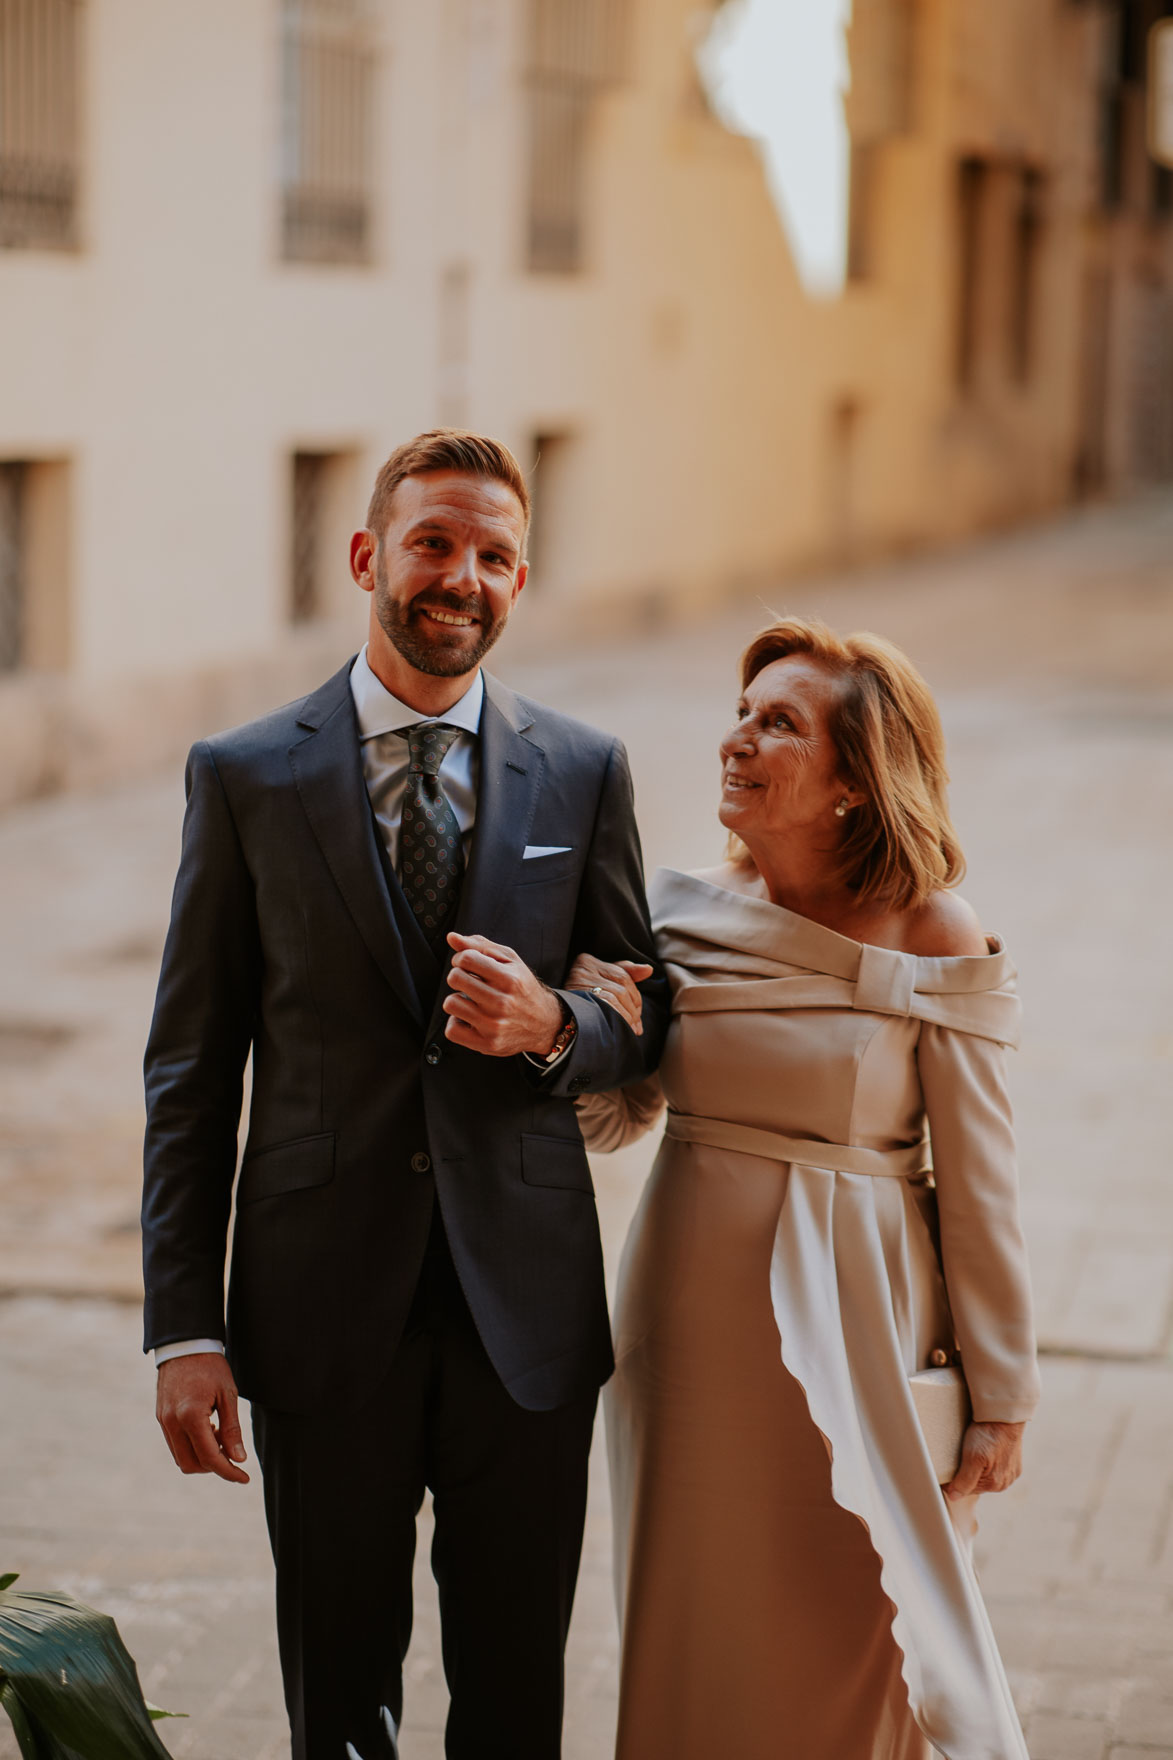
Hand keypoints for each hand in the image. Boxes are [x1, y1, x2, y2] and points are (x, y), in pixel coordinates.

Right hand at [156, 1353, 249, 1484]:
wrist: (185, 1344)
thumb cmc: (211, 1366)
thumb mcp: (229, 1394)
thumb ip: (232, 1429)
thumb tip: (238, 1459)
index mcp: (190, 1416)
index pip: (210, 1457)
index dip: (228, 1472)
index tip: (244, 1478)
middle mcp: (172, 1422)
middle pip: (192, 1464)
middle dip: (214, 1467)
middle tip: (233, 1454)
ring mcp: (163, 1421)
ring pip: (181, 1458)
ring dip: (202, 1457)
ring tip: (220, 1436)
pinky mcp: (160, 1417)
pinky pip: (175, 1444)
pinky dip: (192, 1447)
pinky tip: (207, 1430)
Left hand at [444, 933, 564, 1056]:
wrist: (544, 1023)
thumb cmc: (521, 987)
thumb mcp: (510, 961)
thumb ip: (480, 946)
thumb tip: (451, 937)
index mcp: (510, 978)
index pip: (466, 959)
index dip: (461, 959)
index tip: (468, 965)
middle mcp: (502, 1002)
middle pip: (455, 978)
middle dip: (458, 976)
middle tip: (469, 982)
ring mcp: (494, 1025)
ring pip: (450, 1003)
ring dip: (457, 1000)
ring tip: (471, 1001)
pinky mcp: (487, 1044)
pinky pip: (451, 1030)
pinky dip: (457, 1023)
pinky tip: (469, 1018)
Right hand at [564, 953, 652, 1034]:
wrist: (551, 1023)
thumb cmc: (579, 1003)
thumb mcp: (600, 982)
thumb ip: (625, 973)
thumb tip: (649, 970)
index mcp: (586, 962)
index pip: (622, 975)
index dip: (635, 996)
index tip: (638, 1012)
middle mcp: (581, 970)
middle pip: (621, 987)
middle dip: (634, 1008)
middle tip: (637, 1026)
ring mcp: (577, 983)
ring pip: (615, 997)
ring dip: (627, 1016)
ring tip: (630, 1029)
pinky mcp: (578, 999)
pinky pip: (607, 1007)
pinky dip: (618, 1019)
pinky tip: (621, 1029)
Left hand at [944, 1420, 1024, 1500]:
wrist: (1005, 1415)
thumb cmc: (988, 1434)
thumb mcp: (972, 1457)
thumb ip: (964, 1480)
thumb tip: (954, 1497)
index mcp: (995, 1484)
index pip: (966, 1489)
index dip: (954, 1480)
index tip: (945, 1469)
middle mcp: (1005, 1482)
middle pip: (976, 1483)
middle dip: (966, 1473)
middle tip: (959, 1456)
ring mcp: (1011, 1471)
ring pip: (986, 1474)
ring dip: (977, 1467)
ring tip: (972, 1450)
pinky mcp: (1014, 1461)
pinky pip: (996, 1466)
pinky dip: (987, 1460)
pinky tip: (983, 1449)